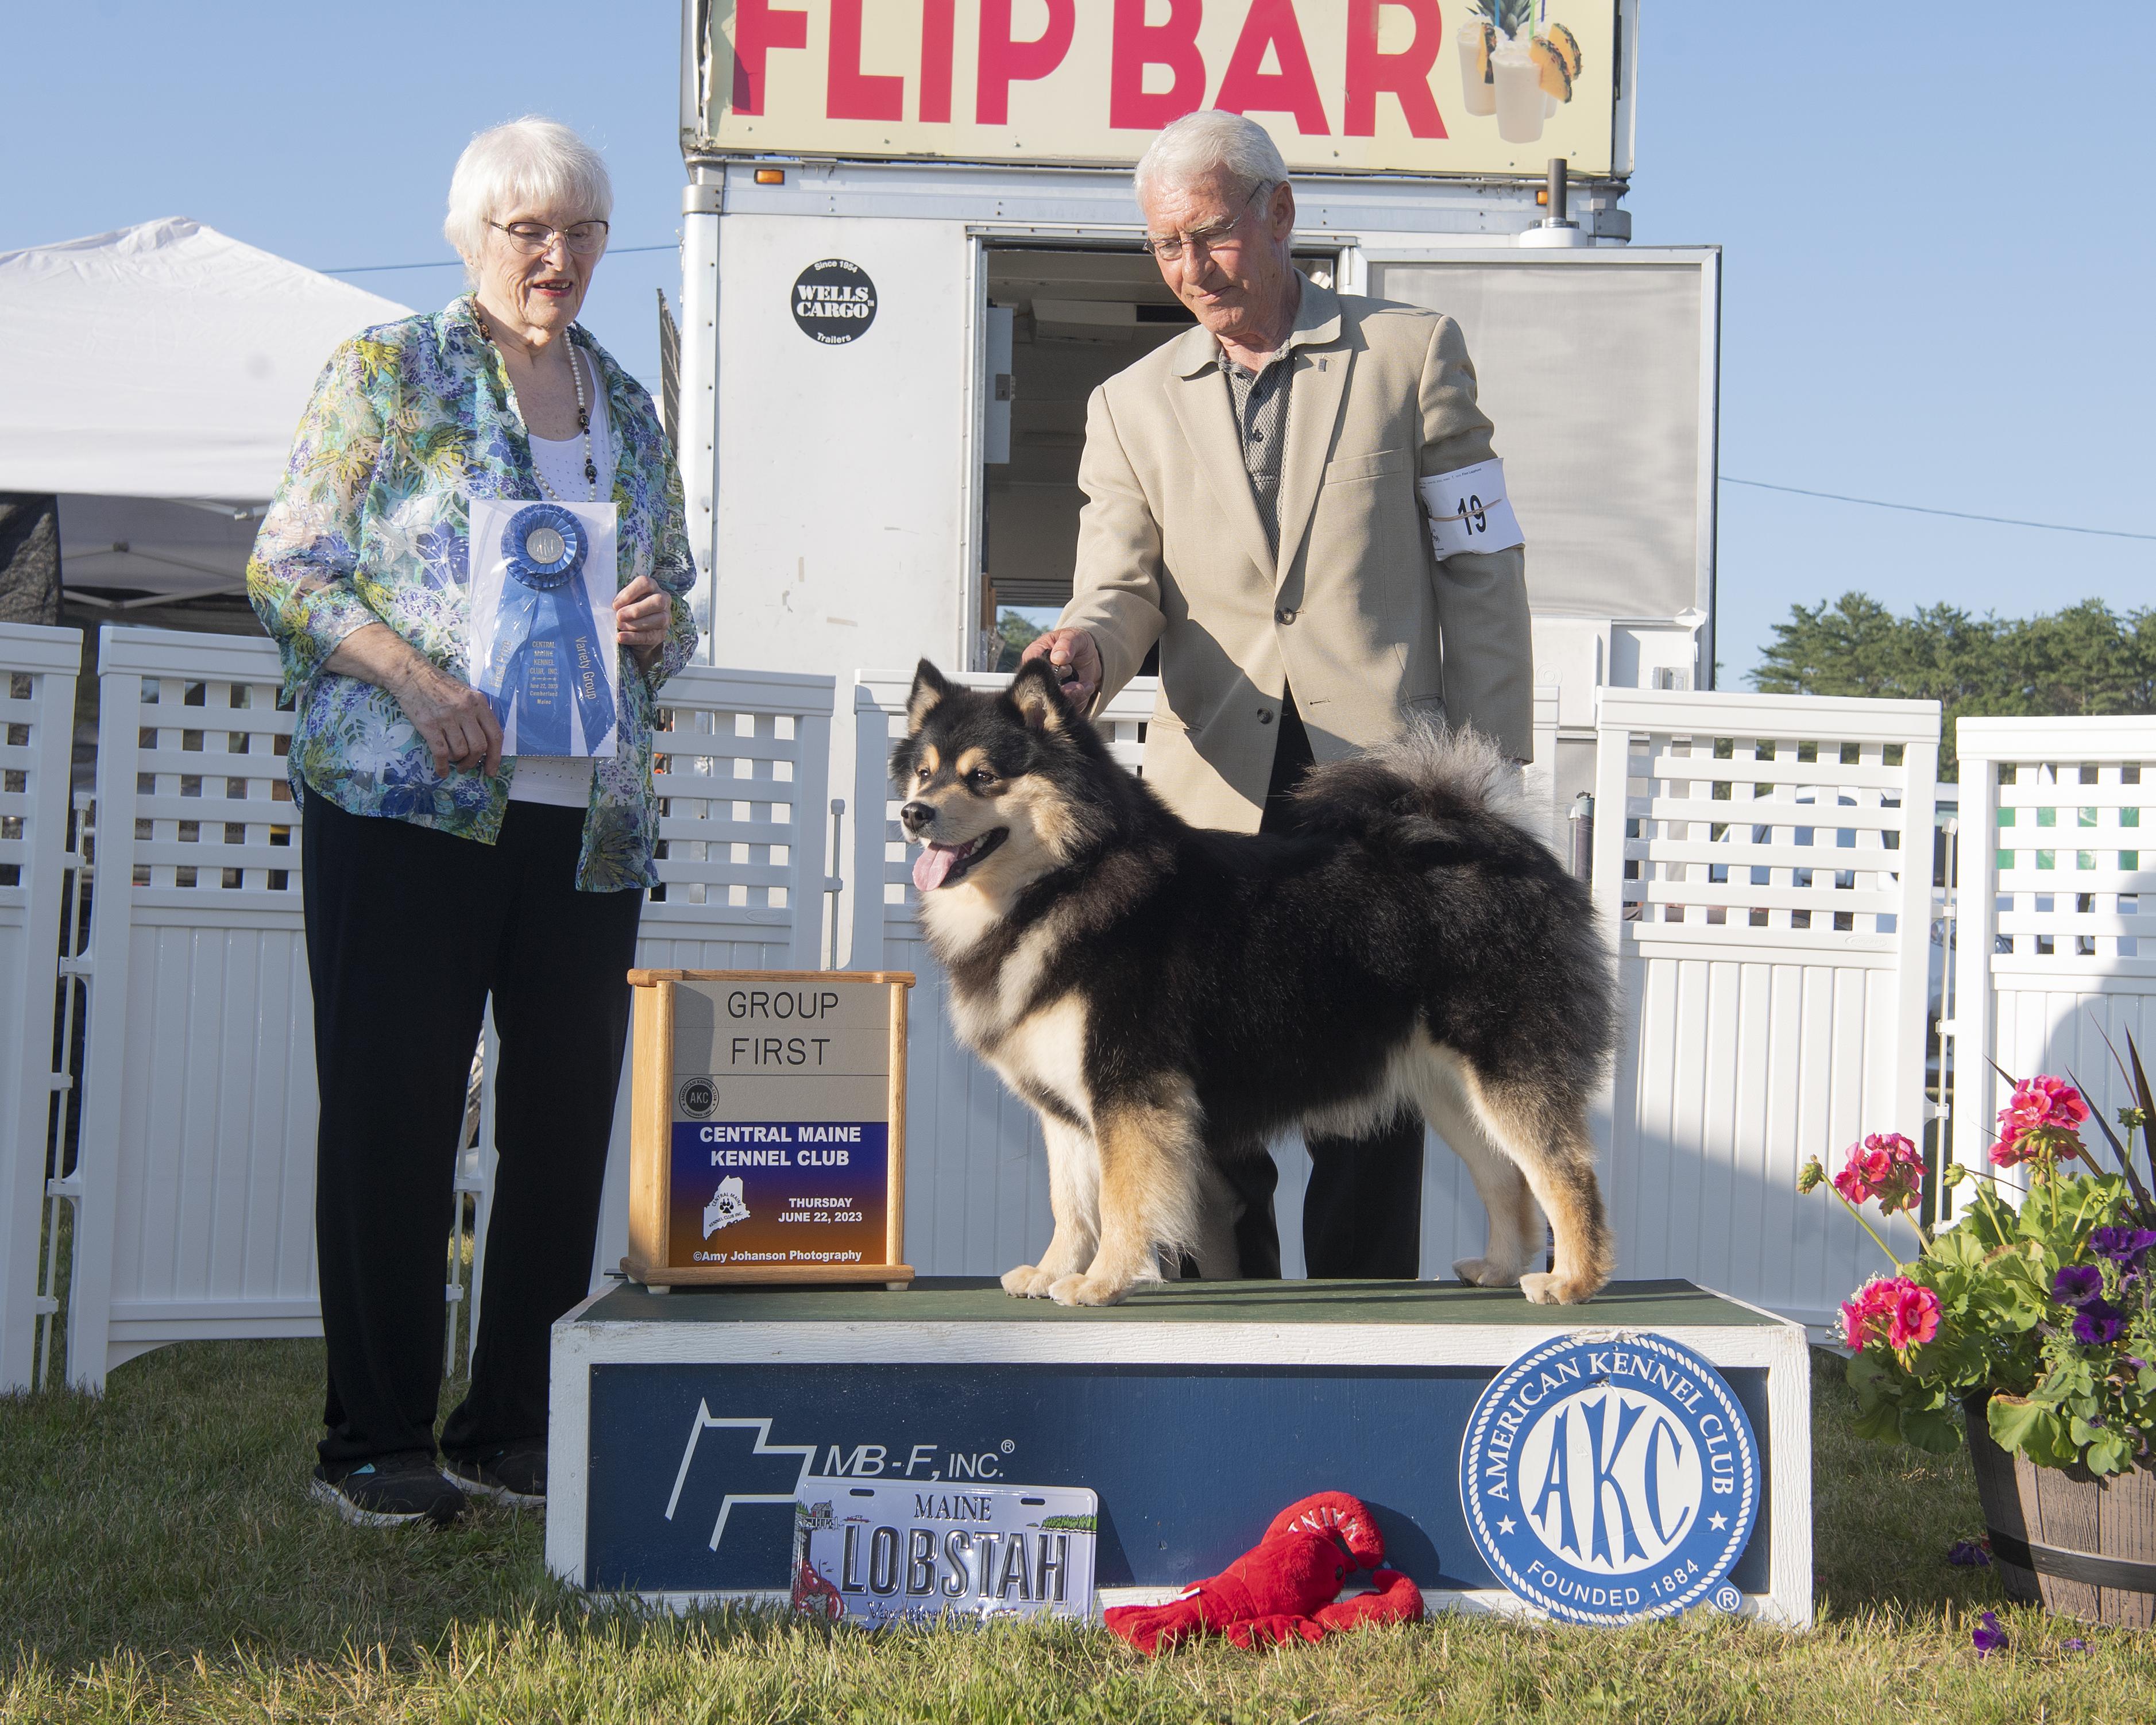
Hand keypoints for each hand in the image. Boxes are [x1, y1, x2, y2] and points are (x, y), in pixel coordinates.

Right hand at [388, 655, 502, 778]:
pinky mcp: (429, 724)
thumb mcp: (465, 693)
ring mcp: (447, 717)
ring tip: (453, 761)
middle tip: (467, 766)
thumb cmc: (439, 685)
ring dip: (458, 762)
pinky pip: (440, 752)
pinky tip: (441, 770)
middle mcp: (465, 710)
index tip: (491, 769)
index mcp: (478, 702)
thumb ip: (477, 713)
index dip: (495, 756)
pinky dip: (442, 766)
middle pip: (479, 747)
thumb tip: (485, 741)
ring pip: (460, 751)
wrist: (411, 674)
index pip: (495, 735)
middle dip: (474, 762)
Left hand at [613, 575, 668, 667]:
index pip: (645, 583)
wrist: (635, 632)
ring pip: (658, 619)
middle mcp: (663, 600)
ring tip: (619, 626)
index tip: (615, 605)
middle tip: (619, 616)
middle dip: (636, 610)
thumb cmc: (627, 610)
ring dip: (636, 624)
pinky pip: (650, 636)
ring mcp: (665, 618)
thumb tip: (610, 607)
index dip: (630, 593)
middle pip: (657, 601)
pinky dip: (634, 637)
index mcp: (652, 587)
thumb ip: (619, 601)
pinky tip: (621, 637)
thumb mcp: (623, 602)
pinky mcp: (660, 635)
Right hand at [1019, 627, 1100, 709]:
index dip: (1049, 673)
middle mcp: (1037, 676)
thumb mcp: (1074, 637)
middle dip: (1062, 688)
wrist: (1091, 655)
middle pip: (1041, 691)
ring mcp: (1048, 690)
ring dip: (1072, 696)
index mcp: (1033, 656)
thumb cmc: (1076, 642)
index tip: (1066, 667)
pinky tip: (1087, 686)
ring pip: (1054, 703)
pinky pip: (1067, 708)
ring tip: (1083, 685)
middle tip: (1075, 679)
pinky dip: (1080, 699)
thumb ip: (1066, 644)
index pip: (1032, 670)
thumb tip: (1058, 658)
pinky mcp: (1060, 701)